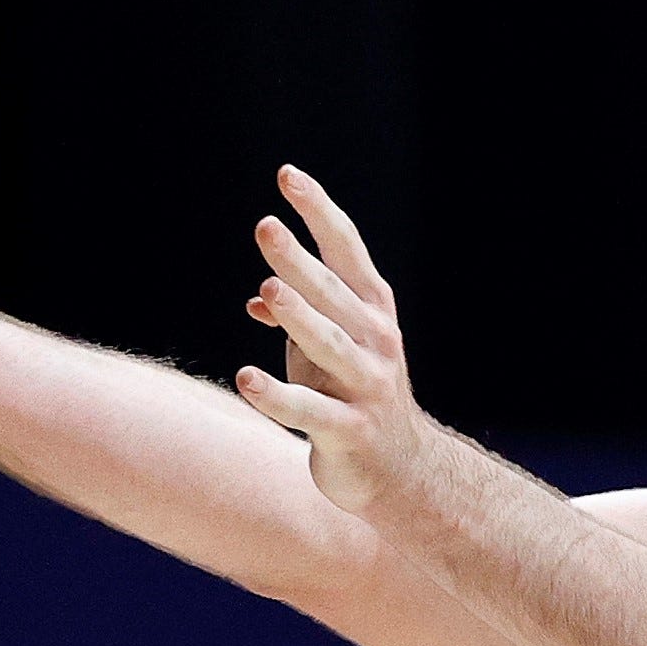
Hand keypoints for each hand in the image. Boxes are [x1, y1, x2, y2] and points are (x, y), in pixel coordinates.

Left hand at [233, 167, 444, 517]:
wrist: (400, 469)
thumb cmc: (353, 394)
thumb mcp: (325, 348)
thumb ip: (296, 314)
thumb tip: (258, 297)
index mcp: (371, 311)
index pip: (346, 250)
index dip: (318, 212)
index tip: (288, 175)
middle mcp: (375, 341)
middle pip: (333, 294)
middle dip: (299, 260)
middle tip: (265, 227)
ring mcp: (365, 387)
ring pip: (329, 347)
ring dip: (299, 317)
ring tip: (268, 289)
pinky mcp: (348, 432)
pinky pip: (309, 413)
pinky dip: (278, 397)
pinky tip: (246, 379)